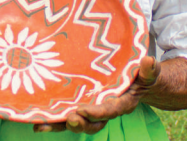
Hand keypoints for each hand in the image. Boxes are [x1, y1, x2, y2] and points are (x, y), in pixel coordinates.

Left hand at [33, 56, 159, 134]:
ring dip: (59, 125)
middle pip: (91, 123)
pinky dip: (53, 119)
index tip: (83, 110)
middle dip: (79, 124)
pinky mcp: (82, 104)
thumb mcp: (149, 73)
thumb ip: (150, 70)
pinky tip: (36, 121)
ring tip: (42, 126)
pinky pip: (67, 114)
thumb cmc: (143, 77)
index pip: (110, 111)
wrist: (138, 83)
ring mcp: (92, 108)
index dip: (97, 112)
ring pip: (76, 121)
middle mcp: (105, 110)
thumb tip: (149, 60)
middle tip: (69, 118)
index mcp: (122, 104)